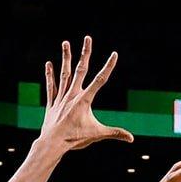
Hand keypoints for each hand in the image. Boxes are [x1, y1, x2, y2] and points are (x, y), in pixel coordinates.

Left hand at [39, 36, 133, 150]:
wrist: (52, 143)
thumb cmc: (74, 139)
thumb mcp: (97, 135)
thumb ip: (114, 133)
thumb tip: (131, 138)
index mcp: (84, 100)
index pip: (100, 80)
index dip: (108, 66)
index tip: (114, 54)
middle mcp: (72, 95)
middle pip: (81, 69)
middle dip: (85, 53)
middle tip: (88, 38)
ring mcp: (61, 97)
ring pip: (64, 73)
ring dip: (66, 57)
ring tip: (66, 42)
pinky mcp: (52, 103)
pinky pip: (51, 86)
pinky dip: (50, 75)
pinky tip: (49, 63)